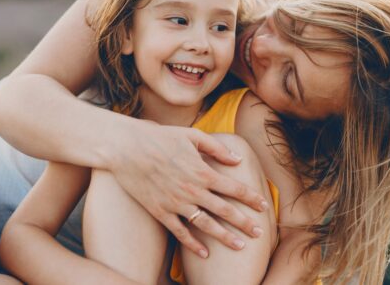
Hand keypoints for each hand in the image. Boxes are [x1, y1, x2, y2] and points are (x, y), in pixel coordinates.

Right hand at [106, 121, 267, 257]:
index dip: (251, 198)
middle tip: (258, 233)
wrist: (126, 147)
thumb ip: (216, 148)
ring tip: (240, 246)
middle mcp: (192, 190)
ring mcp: (176, 203)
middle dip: (244, 222)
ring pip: (206, 225)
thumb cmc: (159, 137)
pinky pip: (180, 232)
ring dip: (225, 237)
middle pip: (225, 210)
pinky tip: (205, 253)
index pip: (234, 188)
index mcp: (202, 171)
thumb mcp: (191, 135)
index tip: (264, 206)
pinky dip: (193, 244)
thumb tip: (237, 159)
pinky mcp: (160, 211)